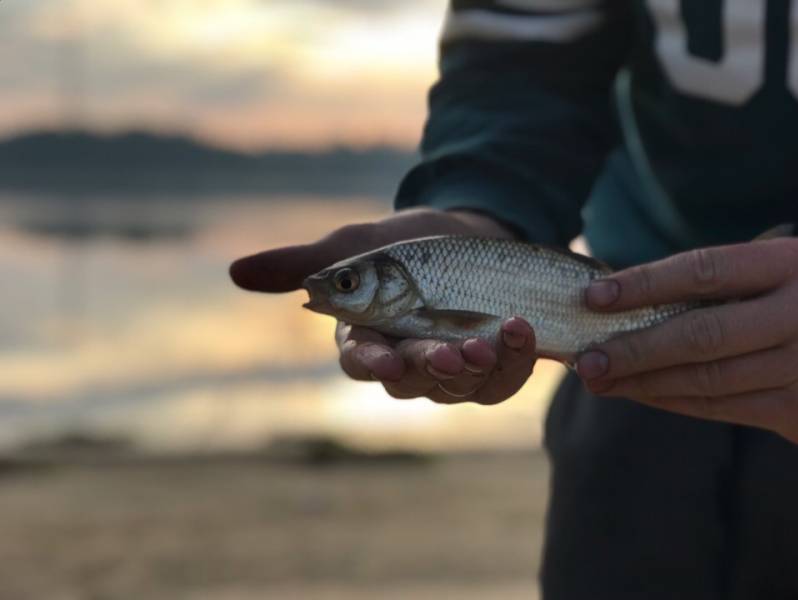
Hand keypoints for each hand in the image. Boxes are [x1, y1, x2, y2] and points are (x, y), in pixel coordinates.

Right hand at [230, 208, 537, 404]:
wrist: (468, 236)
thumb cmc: (404, 244)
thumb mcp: (357, 243)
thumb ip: (305, 263)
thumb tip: (234, 271)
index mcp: (366, 336)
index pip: (358, 361)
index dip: (369, 362)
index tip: (384, 356)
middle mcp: (405, 362)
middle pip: (411, 383)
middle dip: (430, 369)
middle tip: (449, 350)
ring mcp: (450, 369)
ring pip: (459, 389)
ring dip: (477, 369)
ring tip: (498, 335)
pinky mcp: (489, 367)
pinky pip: (500, 381)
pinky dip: (513, 362)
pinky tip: (522, 331)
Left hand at [575, 238, 797, 441]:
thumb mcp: (781, 271)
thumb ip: (722, 283)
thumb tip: (624, 295)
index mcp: (791, 265)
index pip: (705, 271)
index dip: (645, 283)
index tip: (593, 296)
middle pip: (700, 335)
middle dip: (634, 350)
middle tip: (585, 360)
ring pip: (707, 379)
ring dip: (643, 383)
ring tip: (599, 379)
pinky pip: (724, 408)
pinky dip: (673, 401)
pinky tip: (640, 393)